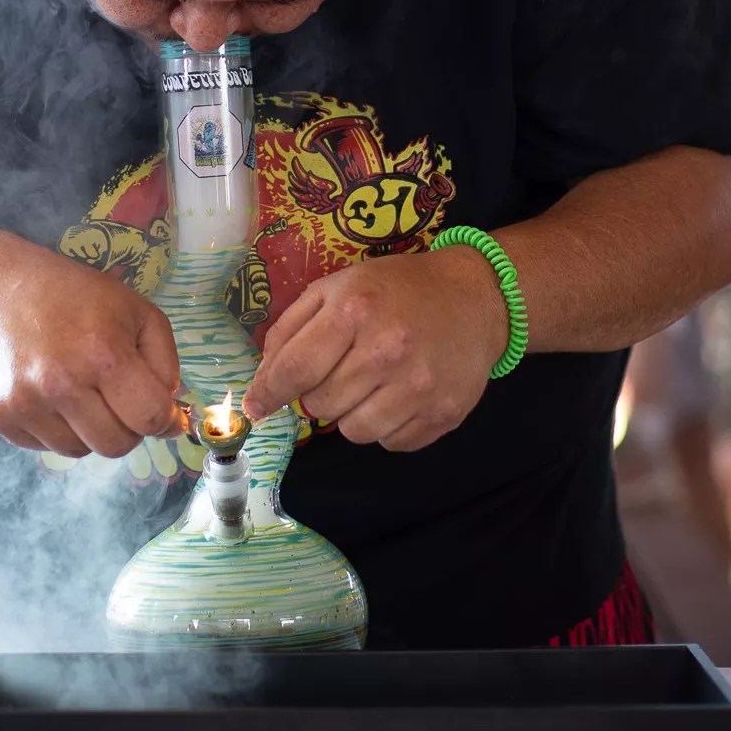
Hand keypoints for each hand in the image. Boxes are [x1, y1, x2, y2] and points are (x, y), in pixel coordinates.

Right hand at [0, 249, 181, 458]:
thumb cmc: (74, 296)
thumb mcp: (136, 311)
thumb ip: (164, 362)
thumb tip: (168, 412)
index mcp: (103, 355)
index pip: (150, 418)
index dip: (166, 421)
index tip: (166, 417)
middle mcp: (61, 384)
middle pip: (116, 446)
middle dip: (127, 428)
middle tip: (118, 400)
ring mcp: (25, 403)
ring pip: (79, 450)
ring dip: (89, 430)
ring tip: (80, 392)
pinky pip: (44, 446)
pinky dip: (56, 430)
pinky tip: (49, 395)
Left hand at [243, 246, 506, 451]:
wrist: (475, 296)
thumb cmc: (397, 289)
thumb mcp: (338, 287)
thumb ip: (292, 327)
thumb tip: (261, 379)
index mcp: (354, 311)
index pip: (294, 370)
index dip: (267, 394)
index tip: (255, 407)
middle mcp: (386, 351)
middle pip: (320, 405)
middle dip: (319, 393)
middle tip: (341, 370)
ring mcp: (419, 387)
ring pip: (353, 432)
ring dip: (351, 413)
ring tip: (370, 384)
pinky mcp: (443, 414)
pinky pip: (390, 443)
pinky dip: (385, 426)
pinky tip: (398, 396)